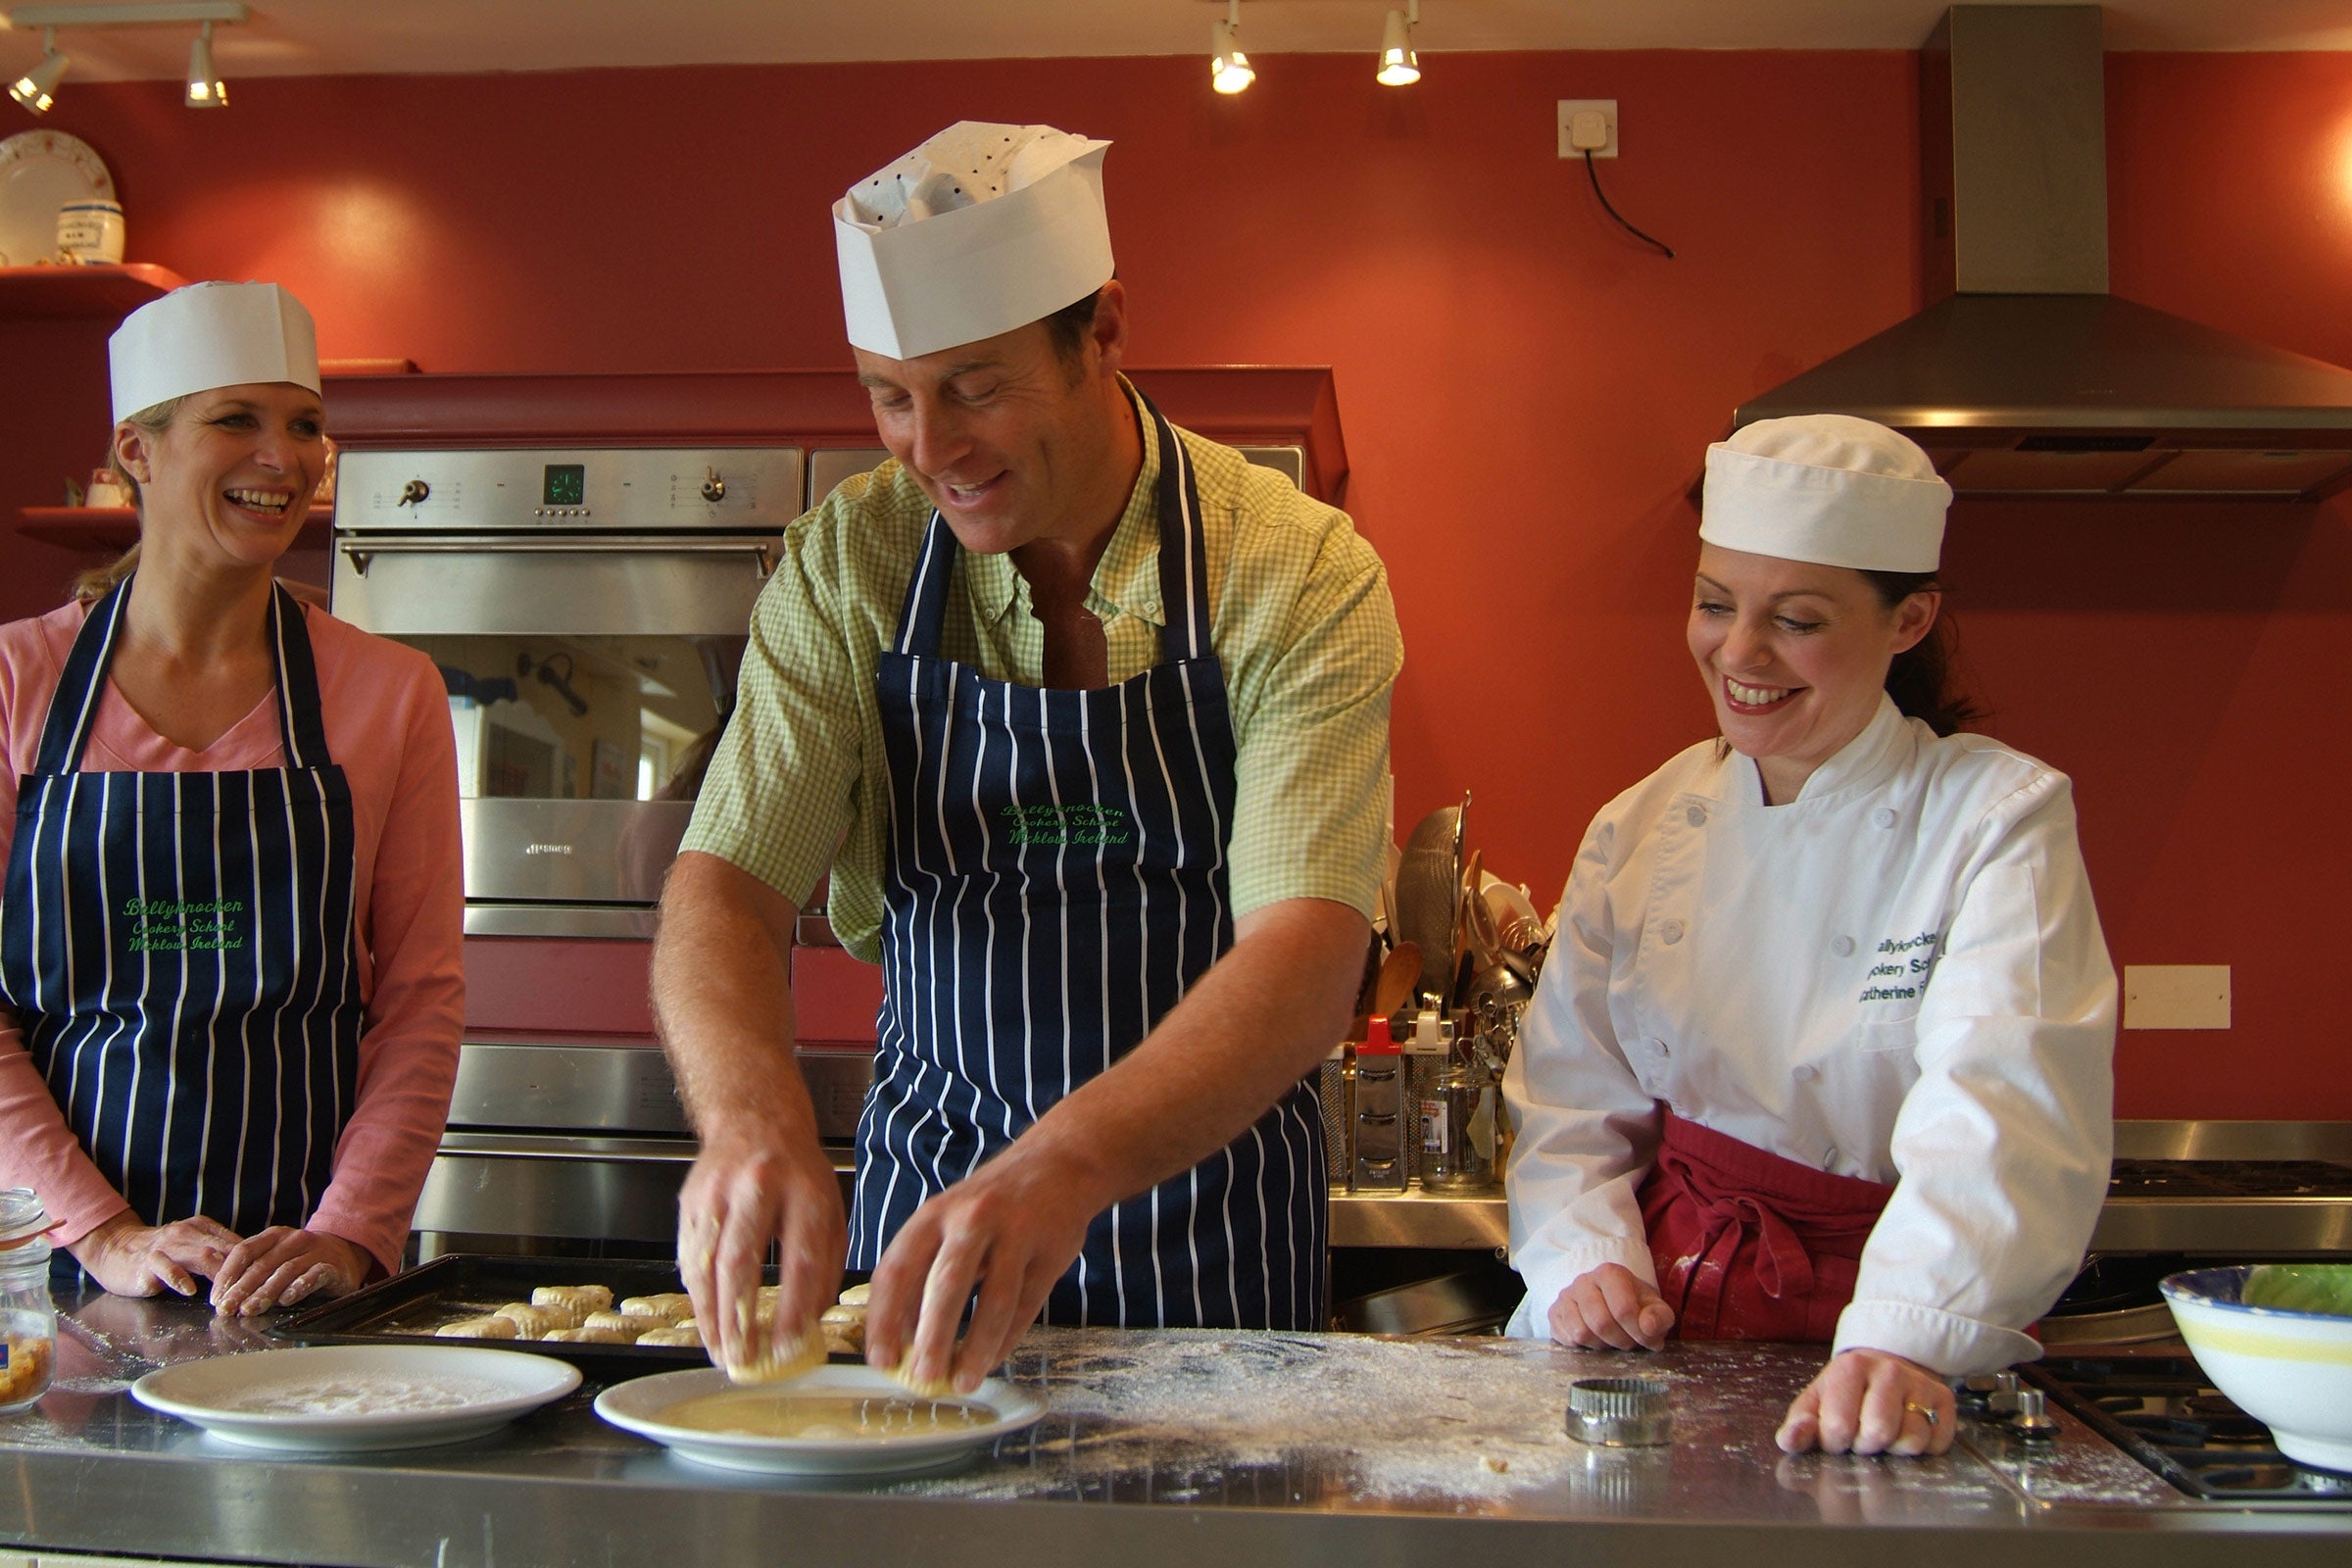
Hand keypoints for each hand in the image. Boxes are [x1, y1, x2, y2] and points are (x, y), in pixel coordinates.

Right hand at [66, 1211, 240, 1297]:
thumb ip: (218, 1252)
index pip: (236, 1243)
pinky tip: (190, 1290)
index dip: (255, 1261)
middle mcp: (188, 1233)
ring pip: (200, 1256)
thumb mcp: (192, 1245)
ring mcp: (167, 1247)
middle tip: (257, 1291)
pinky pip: (165, 1268)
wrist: (114, 1249)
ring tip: (230, 1296)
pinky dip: (179, 1278)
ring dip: (217, 1275)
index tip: (272, 1278)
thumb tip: (254, 1265)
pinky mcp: (147, 1262)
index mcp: (203, 1228)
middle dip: (243, 1270)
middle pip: (223, 1249)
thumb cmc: (160, 1253)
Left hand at [210, 1228, 368, 1315]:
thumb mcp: (274, 1257)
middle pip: (262, 1264)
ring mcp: (314, 1251)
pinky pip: (314, 1275)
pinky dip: (299, 1287)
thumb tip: (213, 1279)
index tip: (216, 1298)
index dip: (227, 1275)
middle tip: (227, 1309)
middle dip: (241, 1289)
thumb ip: (248, 1267)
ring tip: (249, 1310)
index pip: (244, 1251)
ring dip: (265, 1292)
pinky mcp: (332, 1266)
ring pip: (285, 1271)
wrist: (345, 1254)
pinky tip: (286, 1300)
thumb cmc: (301, 1260)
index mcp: (274, 1235)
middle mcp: (293, 1239)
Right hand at [676, 1125, 845, 1374]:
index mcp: (806, 1190)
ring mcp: (718, 1190)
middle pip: (741, 1261)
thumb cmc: (799, 1174)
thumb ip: (826, 1265)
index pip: (801, 1259)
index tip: (788, 1348)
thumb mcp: (831, 1210)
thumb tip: (809, 1325)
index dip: (793, 1309)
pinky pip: (688, 1254)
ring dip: (709, 1314)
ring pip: (706, 1261)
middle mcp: (760, 1187)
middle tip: (741, 1359)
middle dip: (738, 1318)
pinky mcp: (691, 1198)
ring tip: (719, 1351)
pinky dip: (695, 1293)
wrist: (756, 1119)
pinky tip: (705, 1319)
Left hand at [863, 1144, 1097, 1394]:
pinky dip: (1007, 1339)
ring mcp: (1015, 1233)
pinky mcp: (1050, 1250)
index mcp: (934, 1214)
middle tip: (924, 1377)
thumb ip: (924, 1270)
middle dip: (933, 1337)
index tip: (880, 1359)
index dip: (884, 1319)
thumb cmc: (990, 1203)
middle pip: (947, 1285)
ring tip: (963, 1382)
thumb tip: (902, 1336)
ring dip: (976, 1348)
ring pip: (994, 1301)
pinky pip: (1026, 1305)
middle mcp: (971, 1219)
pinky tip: (992, 1360)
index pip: (898, 1269)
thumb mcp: (947, 1221)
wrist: (1058, 1163)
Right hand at [1547, 1262, 1675, 1350]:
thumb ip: (1659, 1317)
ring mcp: (1566, 1296)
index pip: (1623, 1309)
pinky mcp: (1554, 1313)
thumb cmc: (1635, 1306)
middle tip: (1629, 1341)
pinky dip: (1583, 1347)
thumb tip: (1648, 1327)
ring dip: (1602, 1345)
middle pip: (1601, 1323)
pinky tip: (1595, 1340)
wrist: (1610, 1302)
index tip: (1649, 1340)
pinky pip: (1566, 1339)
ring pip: (1581, 1333)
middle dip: (1621, 1340)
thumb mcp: (1655, 1309)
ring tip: (1612, 1339)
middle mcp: (1584, 1281)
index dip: (1638, 1332)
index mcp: (1610, 1273)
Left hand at [1776, 1348, 1955, 1456]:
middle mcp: (1890, 1371)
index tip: (1836, 1433)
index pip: (1838, 1426)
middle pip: (1878, 1433)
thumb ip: (1798, 1424)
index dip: (1834, 1442)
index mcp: (1850, 1367)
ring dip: (1894, 1448)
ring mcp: (1921, 1385)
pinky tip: (1907, 1429)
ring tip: (1885, 1431)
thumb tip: (1788, 1441)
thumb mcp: (1816, 1401)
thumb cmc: (1847, 1391)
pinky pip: (1935, 1445)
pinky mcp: (1945, 1401)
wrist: (1887, 1367)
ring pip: (1910, 1441)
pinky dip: (1921, 1448)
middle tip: (1862, 1433)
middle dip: (1865, 1445)